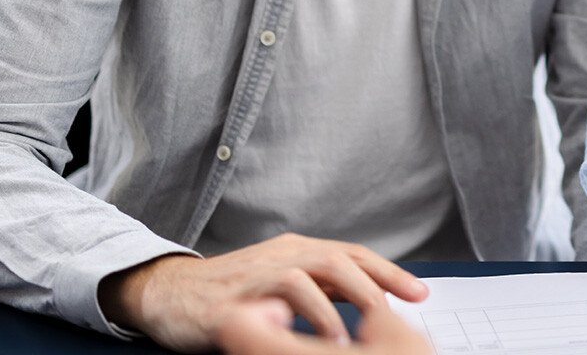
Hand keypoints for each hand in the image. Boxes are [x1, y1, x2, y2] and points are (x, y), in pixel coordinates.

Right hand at [100, 232, 427, 351]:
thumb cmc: (227, 293)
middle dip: (378, 281)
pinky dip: (306, 312)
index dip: (388, 272)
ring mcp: (258, 273)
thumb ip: (318, 289)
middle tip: (404, 306)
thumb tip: (364, 301)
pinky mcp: (235, 298)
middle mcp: (282, 255)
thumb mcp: (279, 285)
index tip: (420, 292)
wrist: (166, 294)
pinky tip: (322, 334)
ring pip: (314, 270)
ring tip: (364, 329)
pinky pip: (278, 296)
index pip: (351, 255)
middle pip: (341, 258)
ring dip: (344, 299)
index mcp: (296, 252)